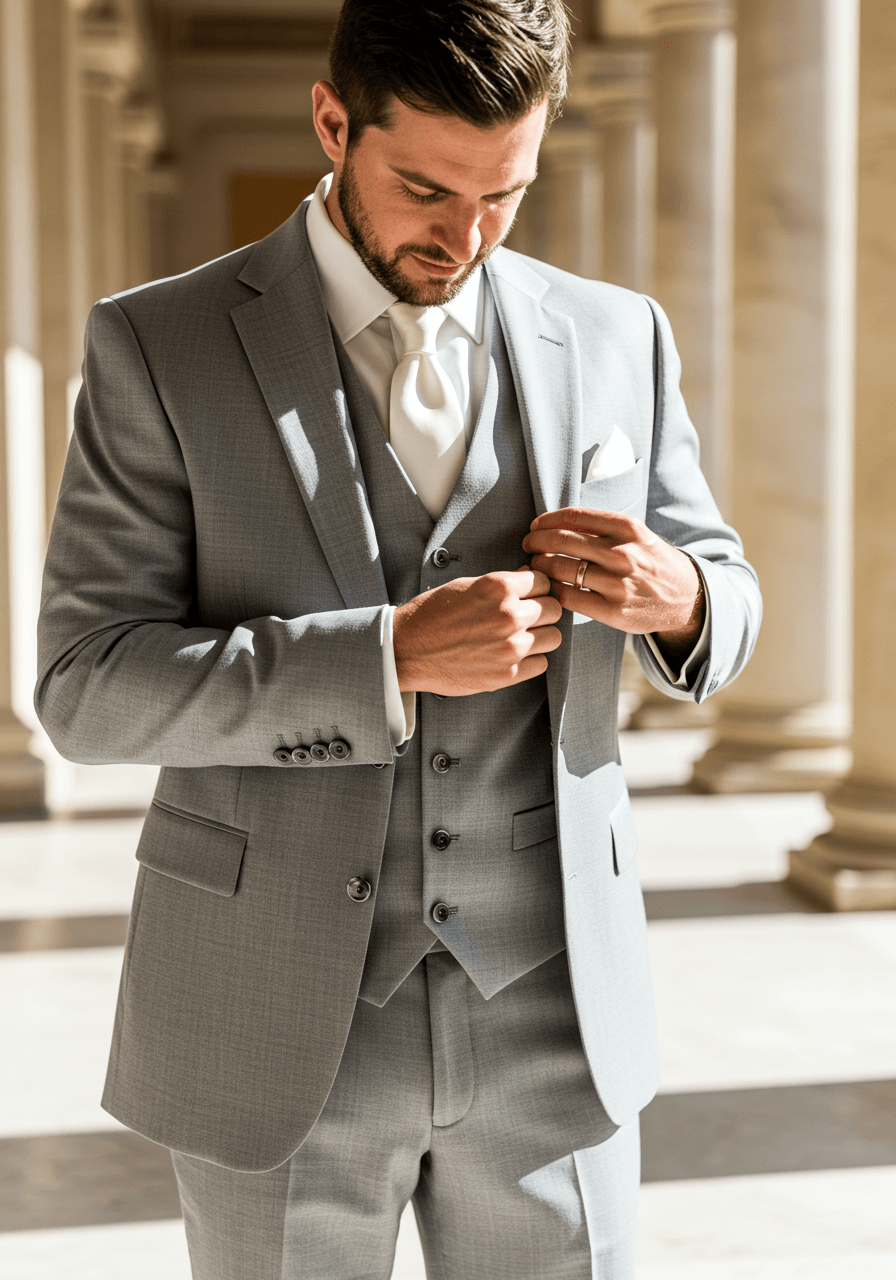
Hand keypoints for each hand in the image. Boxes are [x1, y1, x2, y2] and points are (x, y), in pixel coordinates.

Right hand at [393, 569, 562, 695]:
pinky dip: (532, 660)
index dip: (536, 588)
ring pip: (554, 637)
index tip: (528, 595)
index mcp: (499, 587)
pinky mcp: (507, 674)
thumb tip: (530, 578)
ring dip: (541, 635)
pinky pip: (542, 664)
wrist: (407, 650)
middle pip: (555, 609)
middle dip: (543, 610)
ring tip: (521, 636)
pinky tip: (512, 654)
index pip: (544, 581)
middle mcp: (509, 615)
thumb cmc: (433, 614)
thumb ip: (503, 584)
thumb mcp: (466, 585)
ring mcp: (510, 647)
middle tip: (527, 616)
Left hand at [522, 508, 704, 667]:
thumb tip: (558, 523)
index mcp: (628, 528)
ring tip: (535, 566)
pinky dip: (552, 590)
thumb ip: (603, 528)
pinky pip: (568, 597)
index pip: (573, 517)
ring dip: (539, 566)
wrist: (686, 598)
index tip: (536, 526)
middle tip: (528, 545)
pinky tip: (549, 587)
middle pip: (561, 541)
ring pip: (560, 569)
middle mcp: (623, 553)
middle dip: (536, 541)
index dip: (546, 520)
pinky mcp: (613, 610)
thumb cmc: (653, 563)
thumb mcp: (637, 535)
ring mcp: (618, 583)